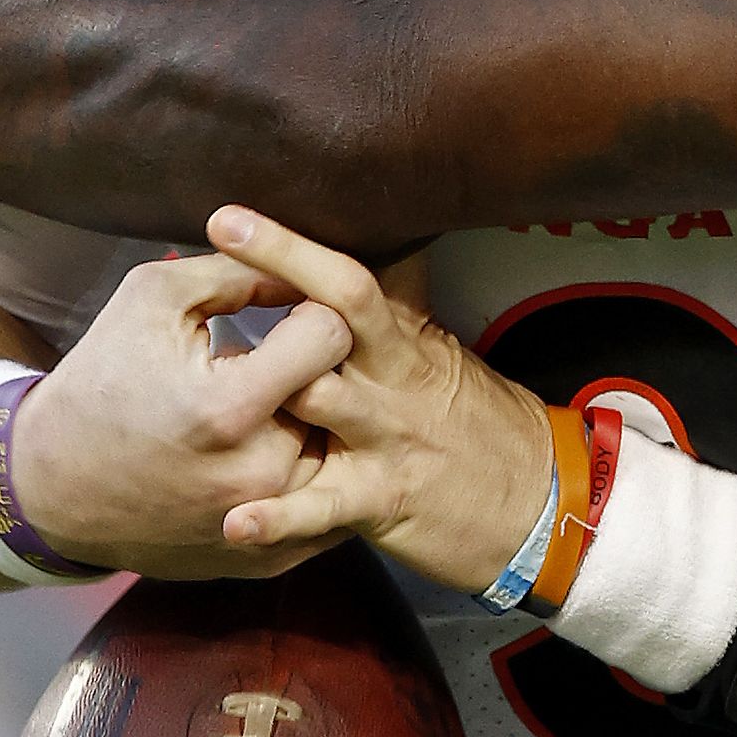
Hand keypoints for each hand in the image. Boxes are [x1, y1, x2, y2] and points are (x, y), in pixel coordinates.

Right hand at [12, 253, 353, 578]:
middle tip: (275, 371)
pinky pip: (327, 504)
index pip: (331, 333)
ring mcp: (268, 527)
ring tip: (266, 414)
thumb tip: (308, 267)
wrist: (47, 491)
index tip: (289, 318)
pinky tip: (265, 456)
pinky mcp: (269, 563)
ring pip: (340, 450)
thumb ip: (239, 271)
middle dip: (315, 373)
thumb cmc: (99, 384)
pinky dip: (309, 476)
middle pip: (341, 395)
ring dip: (316, 427)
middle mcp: (260, 475)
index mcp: (230, 409)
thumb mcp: (152, 300)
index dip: (311, 313)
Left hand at [203, 207, 558, 592]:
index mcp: (405, 342)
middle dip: (276, 273)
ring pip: (321, 399)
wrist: (543, 500)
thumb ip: (397, 313)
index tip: (230, 216)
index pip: (350, 280)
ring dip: (263, 390)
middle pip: (333, 316)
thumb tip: (373, 246)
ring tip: (193, 380)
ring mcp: (388, 436)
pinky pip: (323, 506)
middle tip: (218, 240)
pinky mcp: (384, 498)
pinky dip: (278, 516)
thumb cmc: (482, 425)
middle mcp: (394, 379)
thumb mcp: (444, 355)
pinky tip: (234, 520)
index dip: (291, 247)